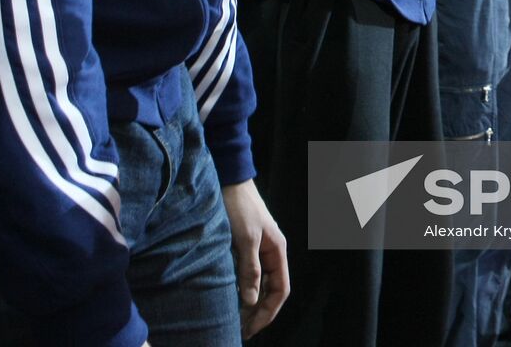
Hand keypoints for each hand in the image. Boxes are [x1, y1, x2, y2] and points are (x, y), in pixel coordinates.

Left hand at [221, 180, 289, 339]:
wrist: (229, 180)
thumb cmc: (239, 207)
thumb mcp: (245, 238)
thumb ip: (250, 269)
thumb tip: (251, 301)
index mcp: (277, 250)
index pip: (281, 289)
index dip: (268, 312)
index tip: (251, 328)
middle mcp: (271, 251)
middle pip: (271, 289)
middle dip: (259, 312)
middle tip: (241, 330)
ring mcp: (259, 249)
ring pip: (260, 283)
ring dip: (251, 303)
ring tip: (236, 319)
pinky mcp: (246, 246)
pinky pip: (249, 274)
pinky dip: (243, 289)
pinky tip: (231, 298)